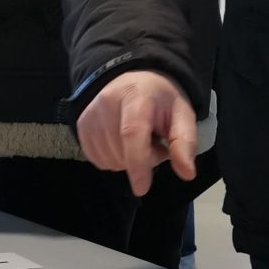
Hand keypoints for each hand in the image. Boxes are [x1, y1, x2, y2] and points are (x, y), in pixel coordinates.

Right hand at [76, 70, 197, 198]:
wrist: (134, 80)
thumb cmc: (161, 100)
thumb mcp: (182, 115)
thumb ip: (185, 142)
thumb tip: (187, 173)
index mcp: (136, 95)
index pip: (132, 132)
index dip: (137, 162)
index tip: (142, 188)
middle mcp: (107, 102)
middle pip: (122, 152)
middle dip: (144, 159)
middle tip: (155, 142)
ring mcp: (90, 114)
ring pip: (110, 160)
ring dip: (128, 161)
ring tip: (139, 140)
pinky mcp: (81, 126)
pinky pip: (98, 160)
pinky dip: (114, 160)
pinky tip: (123, 143)